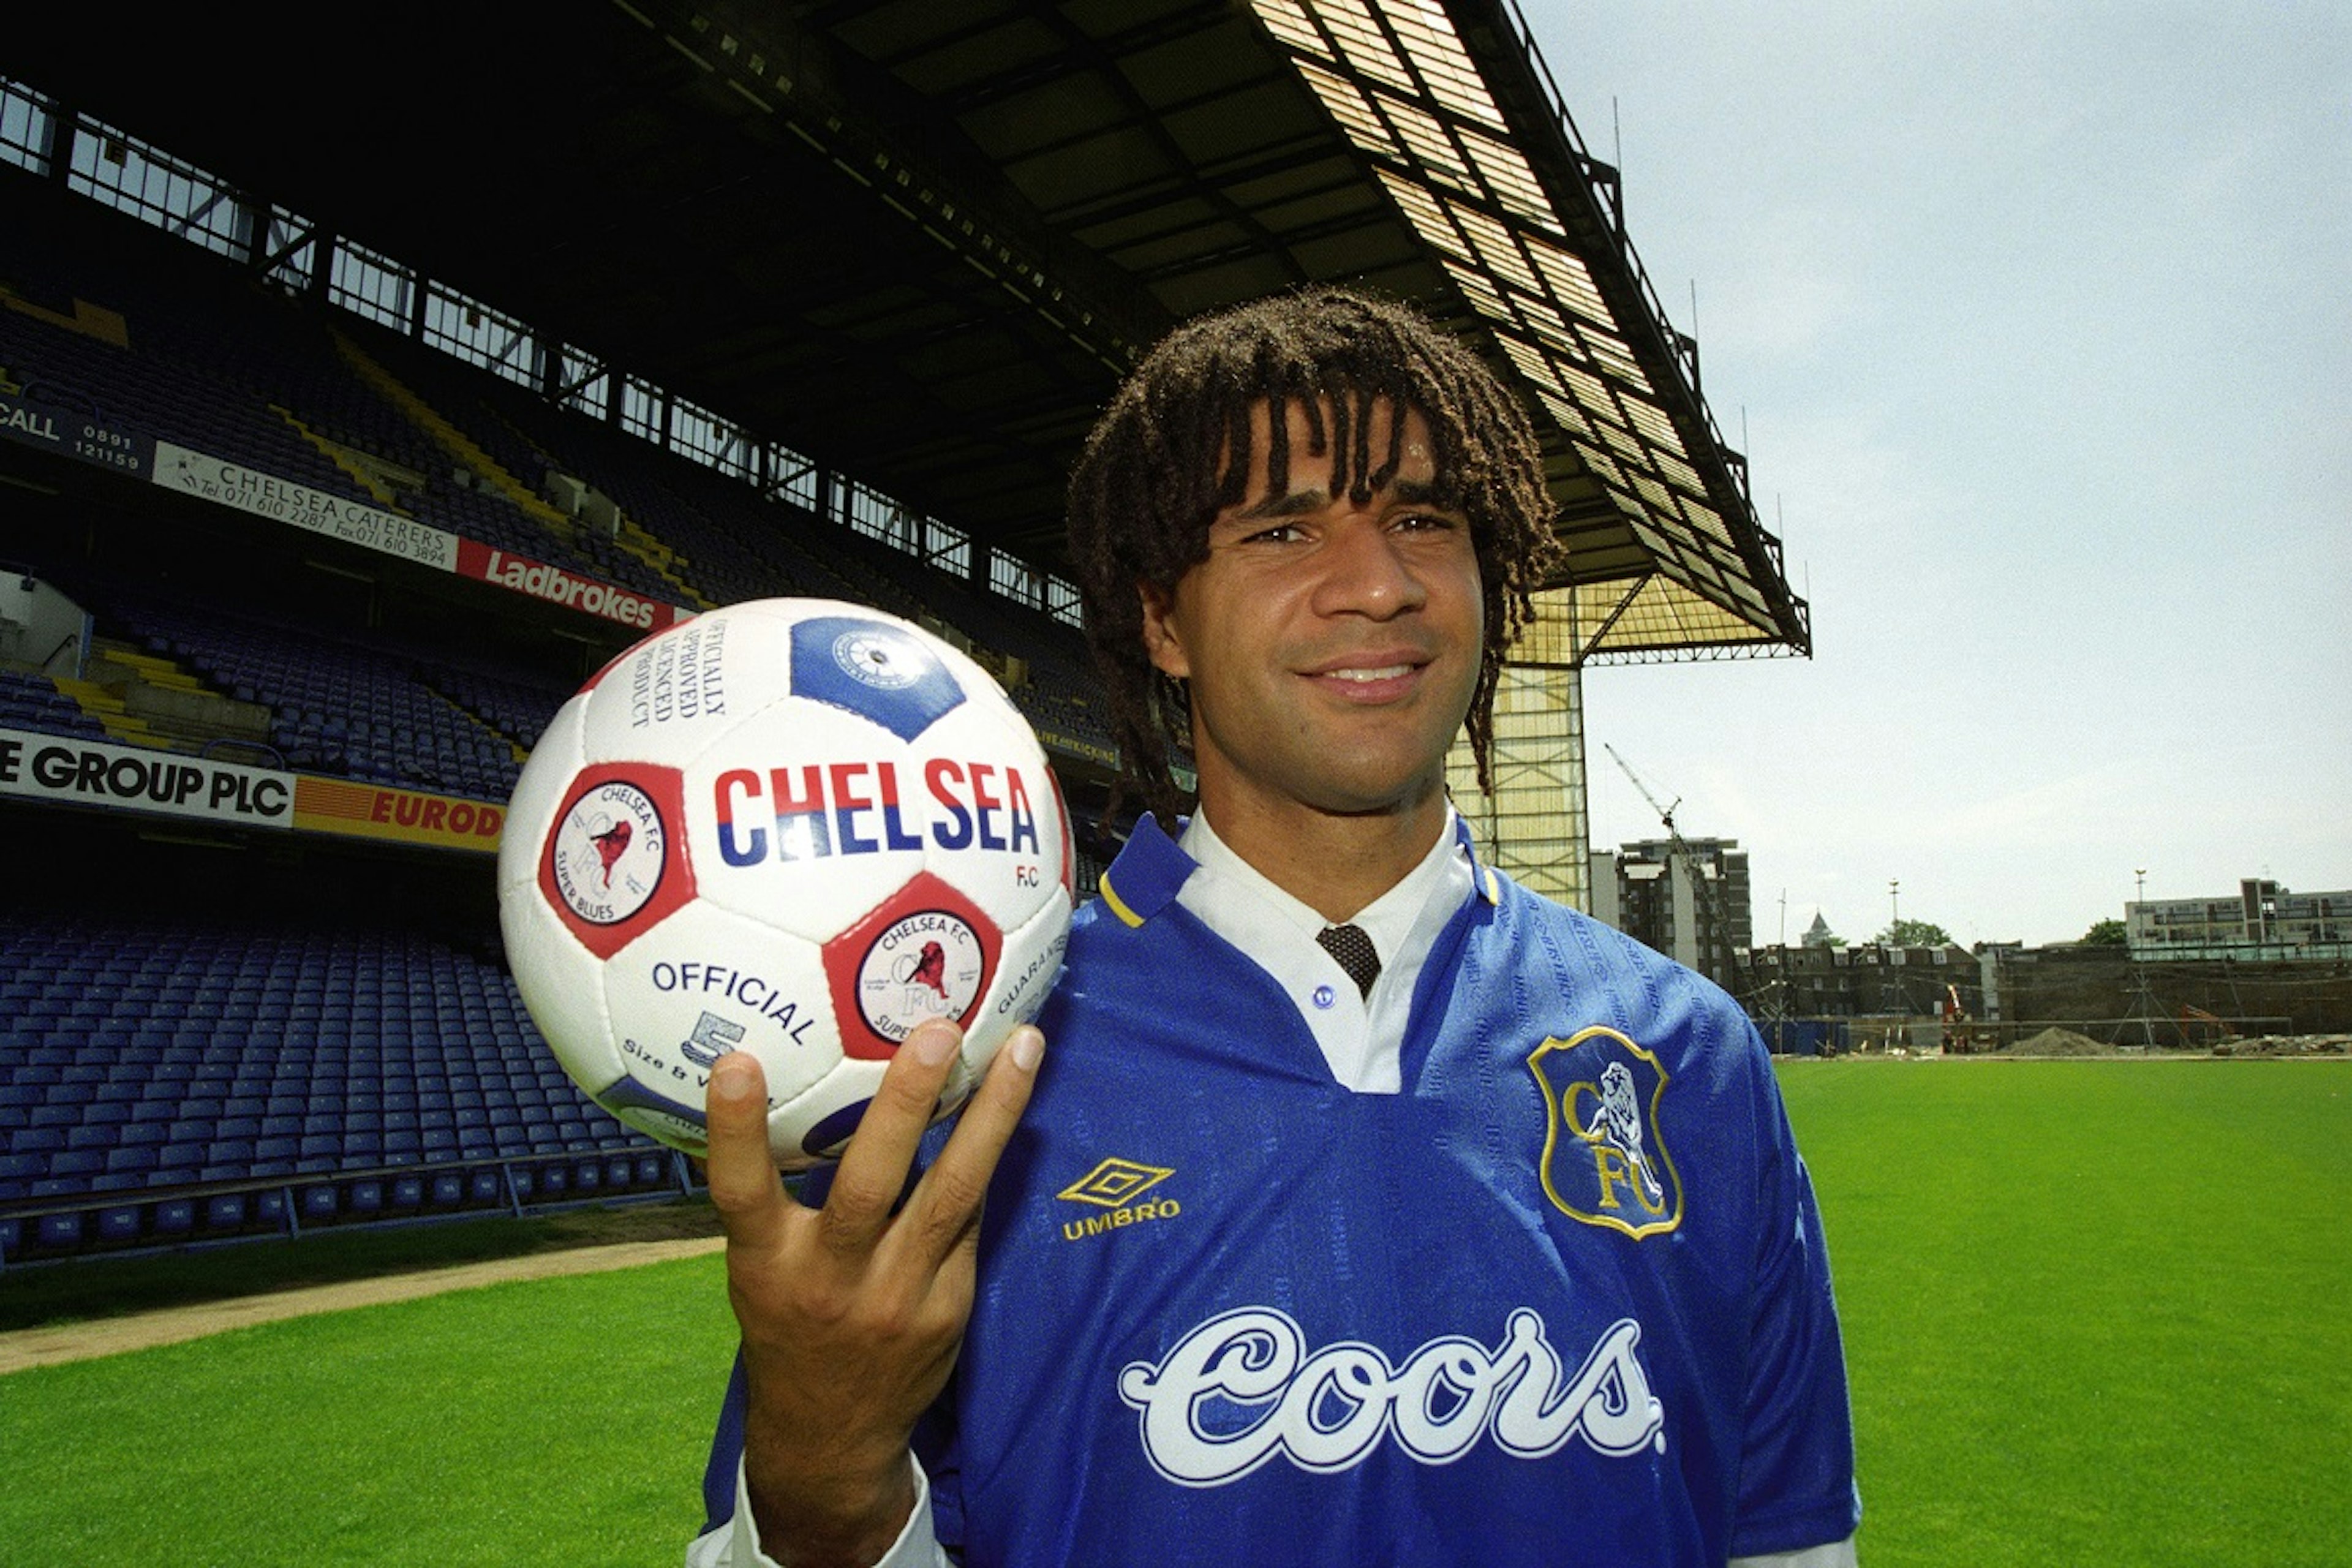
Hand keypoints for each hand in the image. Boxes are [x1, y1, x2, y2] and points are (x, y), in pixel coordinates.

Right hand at [705, 1018, 1043, 1567]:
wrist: (830, 1437)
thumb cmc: (789, 1323)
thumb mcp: (761, 1269)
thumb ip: (779, 1198)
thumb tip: (809, 1084)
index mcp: (767, 1265)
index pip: (741, 1193)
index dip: (736, 1129)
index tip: (738, 1059)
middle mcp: (830, 1280)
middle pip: (868, 1186)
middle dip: (904, 1105)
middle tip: (937, 1029)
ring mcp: (897, 1298)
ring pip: (952, 1196)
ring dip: (992, 1115)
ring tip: (1022, 1046)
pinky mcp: (948, 1309)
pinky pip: (970, 1220)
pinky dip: (988, 1159)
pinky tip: (1013, 1100)